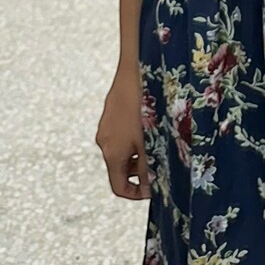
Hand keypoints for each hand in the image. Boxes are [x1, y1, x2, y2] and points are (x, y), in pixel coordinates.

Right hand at [96, 66, 150, 200]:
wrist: (135, 70)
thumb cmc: (146, 107)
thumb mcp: (151, 142)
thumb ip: (150, 168)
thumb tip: (151, 188)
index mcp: (112, 154)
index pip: (118, 187)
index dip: (137, 194)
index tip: (154, 190)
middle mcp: (104, 142)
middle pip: (120, 169)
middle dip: (140, 171)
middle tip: (160, 164)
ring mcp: (105, 126)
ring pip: (122, 149)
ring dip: (138, 152)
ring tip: (159, 142)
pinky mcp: (109, 112)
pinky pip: (120, 133)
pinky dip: (134, 136)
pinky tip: (151, 123)